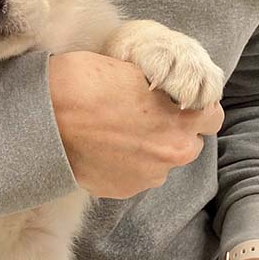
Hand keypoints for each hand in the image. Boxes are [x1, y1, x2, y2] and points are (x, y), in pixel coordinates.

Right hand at [48, 51, 223, 198]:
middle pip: (188, 144)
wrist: (45, 116)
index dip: (196, 108)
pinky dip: (125, 166)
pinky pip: (135, 177)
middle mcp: (173, 152)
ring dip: (148, 152)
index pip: (212, 117)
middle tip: (144, 118)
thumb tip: (166, 90)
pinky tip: (104, 149)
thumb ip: (161, 86)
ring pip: (160, 163)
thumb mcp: (134, 69)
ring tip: (118, 134)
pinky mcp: (123, 190)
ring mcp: (148, 176)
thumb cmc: (86, 82)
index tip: (178, 104)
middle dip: (173, 133)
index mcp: (182, 118)